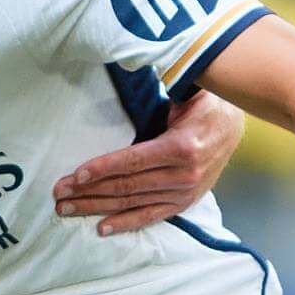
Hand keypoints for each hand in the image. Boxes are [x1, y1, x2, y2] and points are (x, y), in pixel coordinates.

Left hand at [53, 90, 245, 235]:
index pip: (133, 161)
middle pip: (127, 185)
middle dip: (89, 191)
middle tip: (59, 195)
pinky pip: (150, 216)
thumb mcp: (184, 95)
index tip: (76, 175)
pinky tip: (101, 227)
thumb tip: (131, 66)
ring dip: (97, 207)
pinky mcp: (184, 203)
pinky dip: (125, 223)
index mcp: (181, 147)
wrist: (235, 127)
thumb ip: (159, 92)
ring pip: (133, 202)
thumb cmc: (203, 106)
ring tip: (67, 209)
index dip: (102, 168)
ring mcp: (184, 193)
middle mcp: (183, 175)